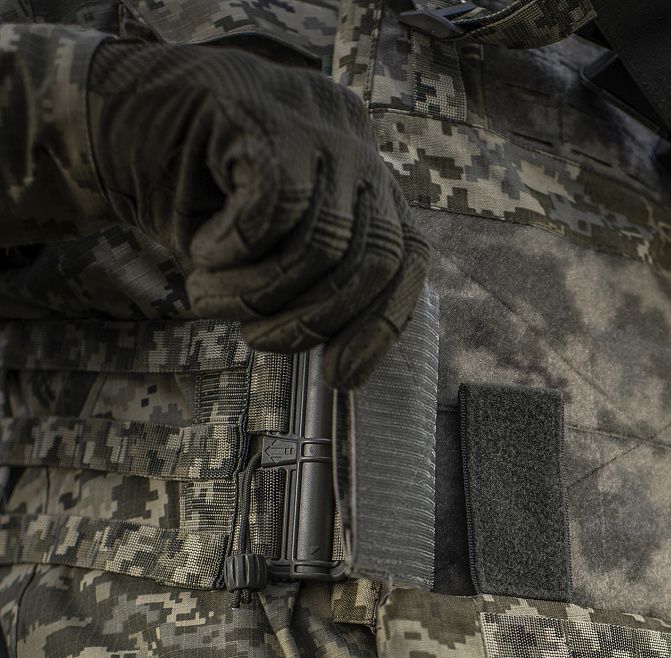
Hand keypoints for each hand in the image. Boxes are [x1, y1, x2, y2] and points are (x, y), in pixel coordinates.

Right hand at [87, 39, 428, 387]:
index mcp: (366, 180)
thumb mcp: (265, 253)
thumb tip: (346, 362)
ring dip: (258, 293)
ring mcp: (314, 122)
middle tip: (253, 339)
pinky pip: (276, 209)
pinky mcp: (263, 109)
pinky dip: (237, 250)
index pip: (407, 258)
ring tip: (207, 296)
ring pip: (323, 243)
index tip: (340, 377)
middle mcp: (355, 145)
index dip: (380, 326)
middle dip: (313, 320)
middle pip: (374, 259)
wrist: (105, 118)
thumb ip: (313, 287)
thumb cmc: (192, 197)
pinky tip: (203, 251)